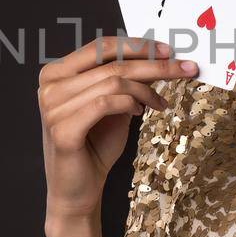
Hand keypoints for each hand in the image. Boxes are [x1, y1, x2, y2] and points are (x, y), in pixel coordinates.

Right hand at [37, 35, 198, 222]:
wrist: (77, 190)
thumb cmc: (94, 146)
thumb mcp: (114, 106)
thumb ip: (126, 81)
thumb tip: (158, 57)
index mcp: (56, 73)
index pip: (101, 47)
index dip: (137, 46)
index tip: (169, 50)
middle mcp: (50, 86)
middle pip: (112, 63)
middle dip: (154, 64)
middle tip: (186, 68)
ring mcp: (53, 107)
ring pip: (113, 82)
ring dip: (146, 90)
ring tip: (160, 102)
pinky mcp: (62, 130)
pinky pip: (106, 103)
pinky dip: (131, 103)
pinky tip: (141, 112)